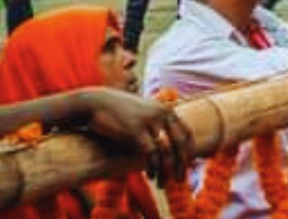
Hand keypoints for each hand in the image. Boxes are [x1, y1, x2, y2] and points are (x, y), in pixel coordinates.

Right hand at [75, 88, 194, 183]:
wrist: (97, 103)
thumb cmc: (119, 112)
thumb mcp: (143, 114)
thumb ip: (156, 125)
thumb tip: (166, 144)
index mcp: (167, 110)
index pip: (187, 133)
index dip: (189, 152)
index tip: (188, 168)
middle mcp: (162, 113)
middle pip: (181, 143)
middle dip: (182, 165)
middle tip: (180, 181)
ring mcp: (150, 121)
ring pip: (166, 151)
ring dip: (166, 171)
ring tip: (163, 184)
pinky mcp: (136, 130)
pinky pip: (150, 153)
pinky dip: (153, 167)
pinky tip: (151, 176)